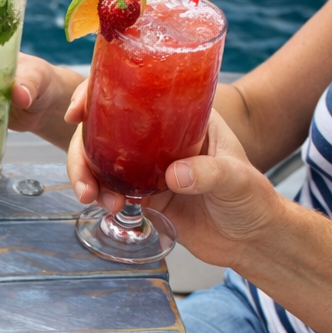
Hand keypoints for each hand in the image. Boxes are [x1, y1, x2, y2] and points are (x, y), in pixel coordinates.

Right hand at [66, 99, 283, 270]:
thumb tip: (174, 175)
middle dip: (83, 152)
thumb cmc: (254, 199)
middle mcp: (162, 135)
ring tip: (99, 201)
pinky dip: (102, 197)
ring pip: (103, 161)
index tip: (77, 111)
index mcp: (185, 114)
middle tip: (84, 181)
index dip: (99, 93)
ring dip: (90, 178)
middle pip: (105, 129)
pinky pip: (112, 189)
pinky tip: (109, 208)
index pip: (135, 92)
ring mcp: (150, 165)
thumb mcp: (237, 179)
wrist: (251, 240)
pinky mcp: (146, 194)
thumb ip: (209, 173)